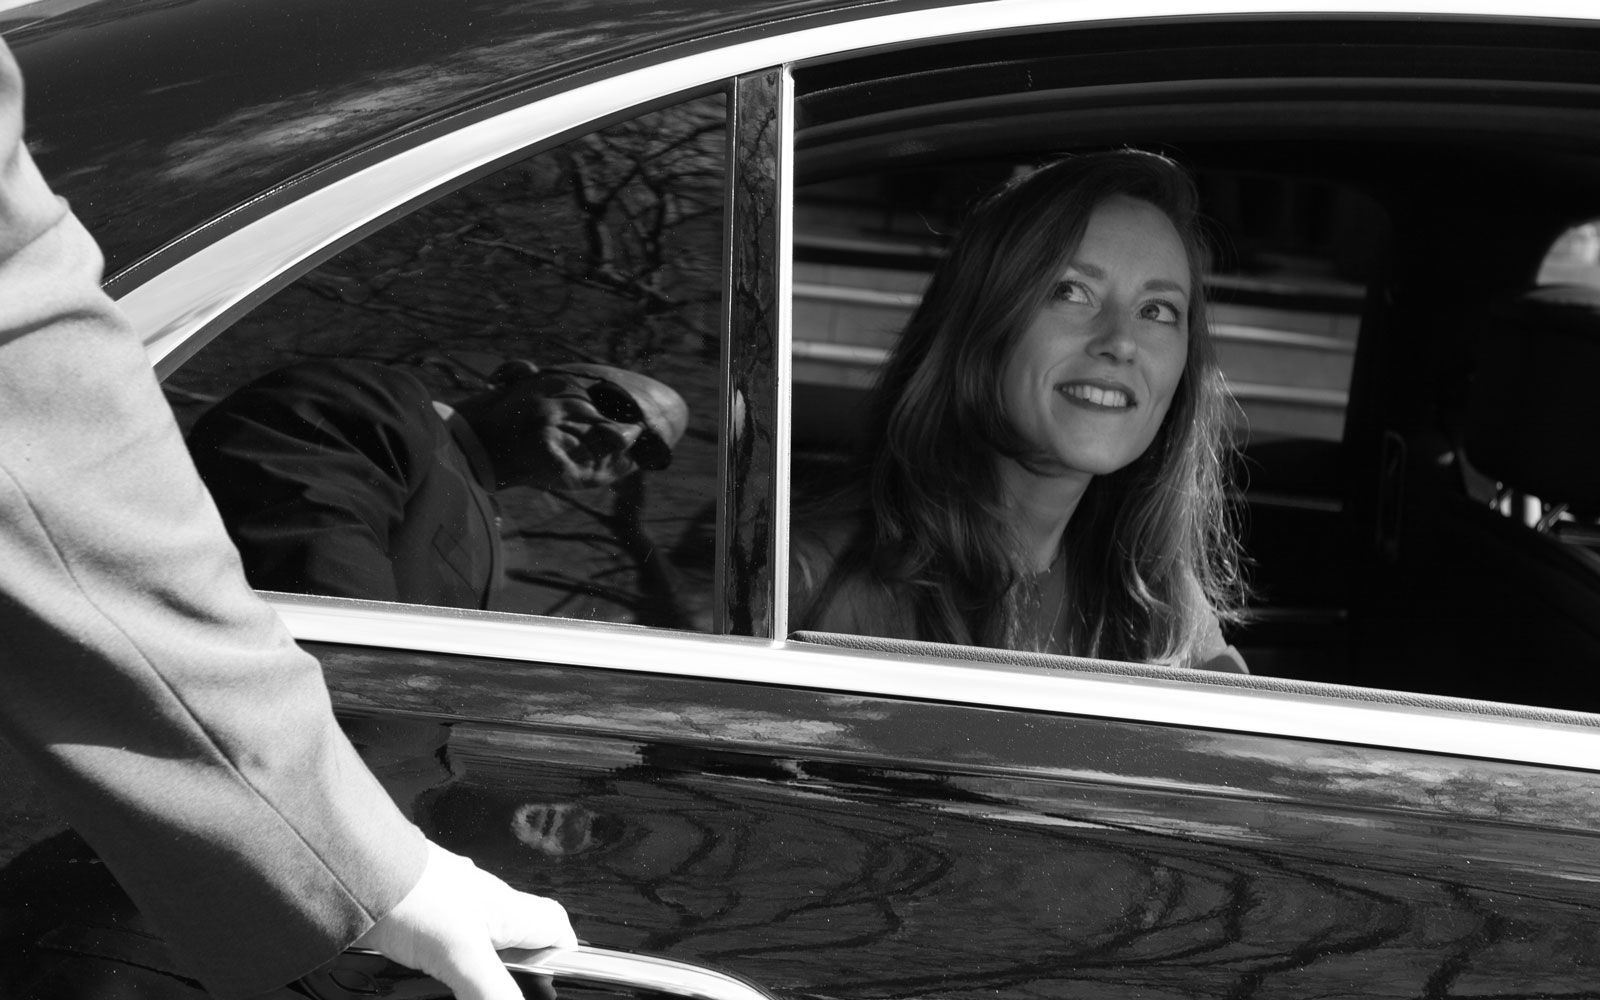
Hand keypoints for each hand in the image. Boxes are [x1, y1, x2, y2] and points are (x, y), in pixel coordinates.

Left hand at [355, 840, 576, 999]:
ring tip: (458, 989)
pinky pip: (436, 941)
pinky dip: (434, 962)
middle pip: (515, 938)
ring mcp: (447, 907)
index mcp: (506, 907)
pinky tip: (419, 975)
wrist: (350, 868)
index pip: (554, 924)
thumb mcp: (461, 953)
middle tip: (504, 991)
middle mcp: (482, 903)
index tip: (560, 975)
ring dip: (471, 968)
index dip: (563, 950)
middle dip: (514, 968)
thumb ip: (493, 988)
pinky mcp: (414, 914)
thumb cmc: (409, 891)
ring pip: (474, 941)